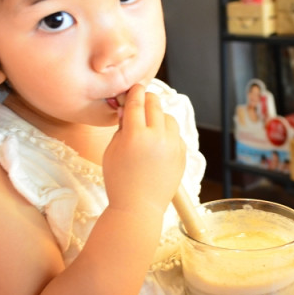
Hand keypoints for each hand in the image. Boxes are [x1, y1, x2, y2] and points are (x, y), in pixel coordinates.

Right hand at [102, 84, 185, 214]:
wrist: (138, 207)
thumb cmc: (119, 180)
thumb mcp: (112, 151)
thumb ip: (121, 128)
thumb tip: (127, 110)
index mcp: (136, 135)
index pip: (136, 103)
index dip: (134, 92)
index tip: (134, 87)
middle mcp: (157, 137)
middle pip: (155, 104)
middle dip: (147, 99)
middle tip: (141, 100)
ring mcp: (173, 145)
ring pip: (168, 117)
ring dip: (158, 116)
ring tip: (148, 125)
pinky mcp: (182, 154)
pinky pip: (175, 134)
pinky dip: (167, 133)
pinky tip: (157, 142)